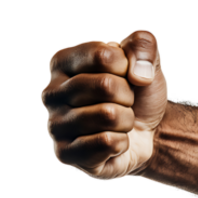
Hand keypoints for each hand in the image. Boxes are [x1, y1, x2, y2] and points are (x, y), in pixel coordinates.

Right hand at [40, 29, 166, 180]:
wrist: (147, 131)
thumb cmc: (138, 92)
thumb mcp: (147, 58)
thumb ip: (144, 43)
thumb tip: (138, 75)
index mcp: (61, 62)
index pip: (103, 55)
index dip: (127, 66)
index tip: (124, 76)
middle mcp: (50, 93)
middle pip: (105, 85)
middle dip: (128, 96)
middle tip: (123, 102)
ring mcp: (54, 125)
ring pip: (108, 115)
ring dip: (125, 120)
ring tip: (117, 122)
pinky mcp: (64, 154)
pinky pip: (106, 142)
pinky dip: (121, 142)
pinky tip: (112, 142)